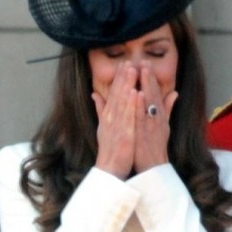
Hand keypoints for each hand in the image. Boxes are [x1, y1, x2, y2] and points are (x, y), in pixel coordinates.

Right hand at [92, 61, 138, 178]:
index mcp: (108, 116)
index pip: (113, 94)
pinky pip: (129, 117)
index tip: (123, 64)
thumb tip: (95, 94)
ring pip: (123, 102)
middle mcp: (111, 119)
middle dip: (123, 78)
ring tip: (132, 71)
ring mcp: (117, 126)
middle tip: (128, 62)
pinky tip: (136, 93)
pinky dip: (132, 104)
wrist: (109, 169)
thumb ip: (100, 109)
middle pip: (117, 95)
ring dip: (127, 85)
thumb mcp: (103, 127)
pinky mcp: (124, 135)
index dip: (118, 79)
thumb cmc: (109, 149)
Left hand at [134, 64, 176, 172]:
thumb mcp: (165, 126)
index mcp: (159, 116)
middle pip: (152, 93)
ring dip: (145, 85)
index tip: (145, 63)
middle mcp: (156, 118)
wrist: (153, 167)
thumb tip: (174, 92)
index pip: (155, 93)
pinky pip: (142, 117)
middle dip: (148, 76)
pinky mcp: (144, 133)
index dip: (150, 78)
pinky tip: (137, 93)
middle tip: (143, 60)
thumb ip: (167, 108)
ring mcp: (151, 125)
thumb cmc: (156, 147)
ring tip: (140, 70)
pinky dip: (140, 105)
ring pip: (148, 102)